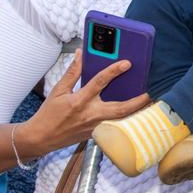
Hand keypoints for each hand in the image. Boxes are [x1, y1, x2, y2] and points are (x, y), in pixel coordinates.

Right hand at [15, 50, 149, 156]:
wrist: (41, 138)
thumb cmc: (49, 114)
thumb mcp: (58, 90)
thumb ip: (72, 72)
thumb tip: (80, 54)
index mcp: (79, 101)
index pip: (100, 83)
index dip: (114, 71)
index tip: (127, 63)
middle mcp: (90, 115)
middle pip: (120, 108)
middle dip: (138, 101)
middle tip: (151, 92)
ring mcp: (94, 126)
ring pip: (120, 118)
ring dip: (135, 109)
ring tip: (148, 99)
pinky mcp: (96, 133)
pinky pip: (114, 123)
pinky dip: (125, 116)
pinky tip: (133, 109)